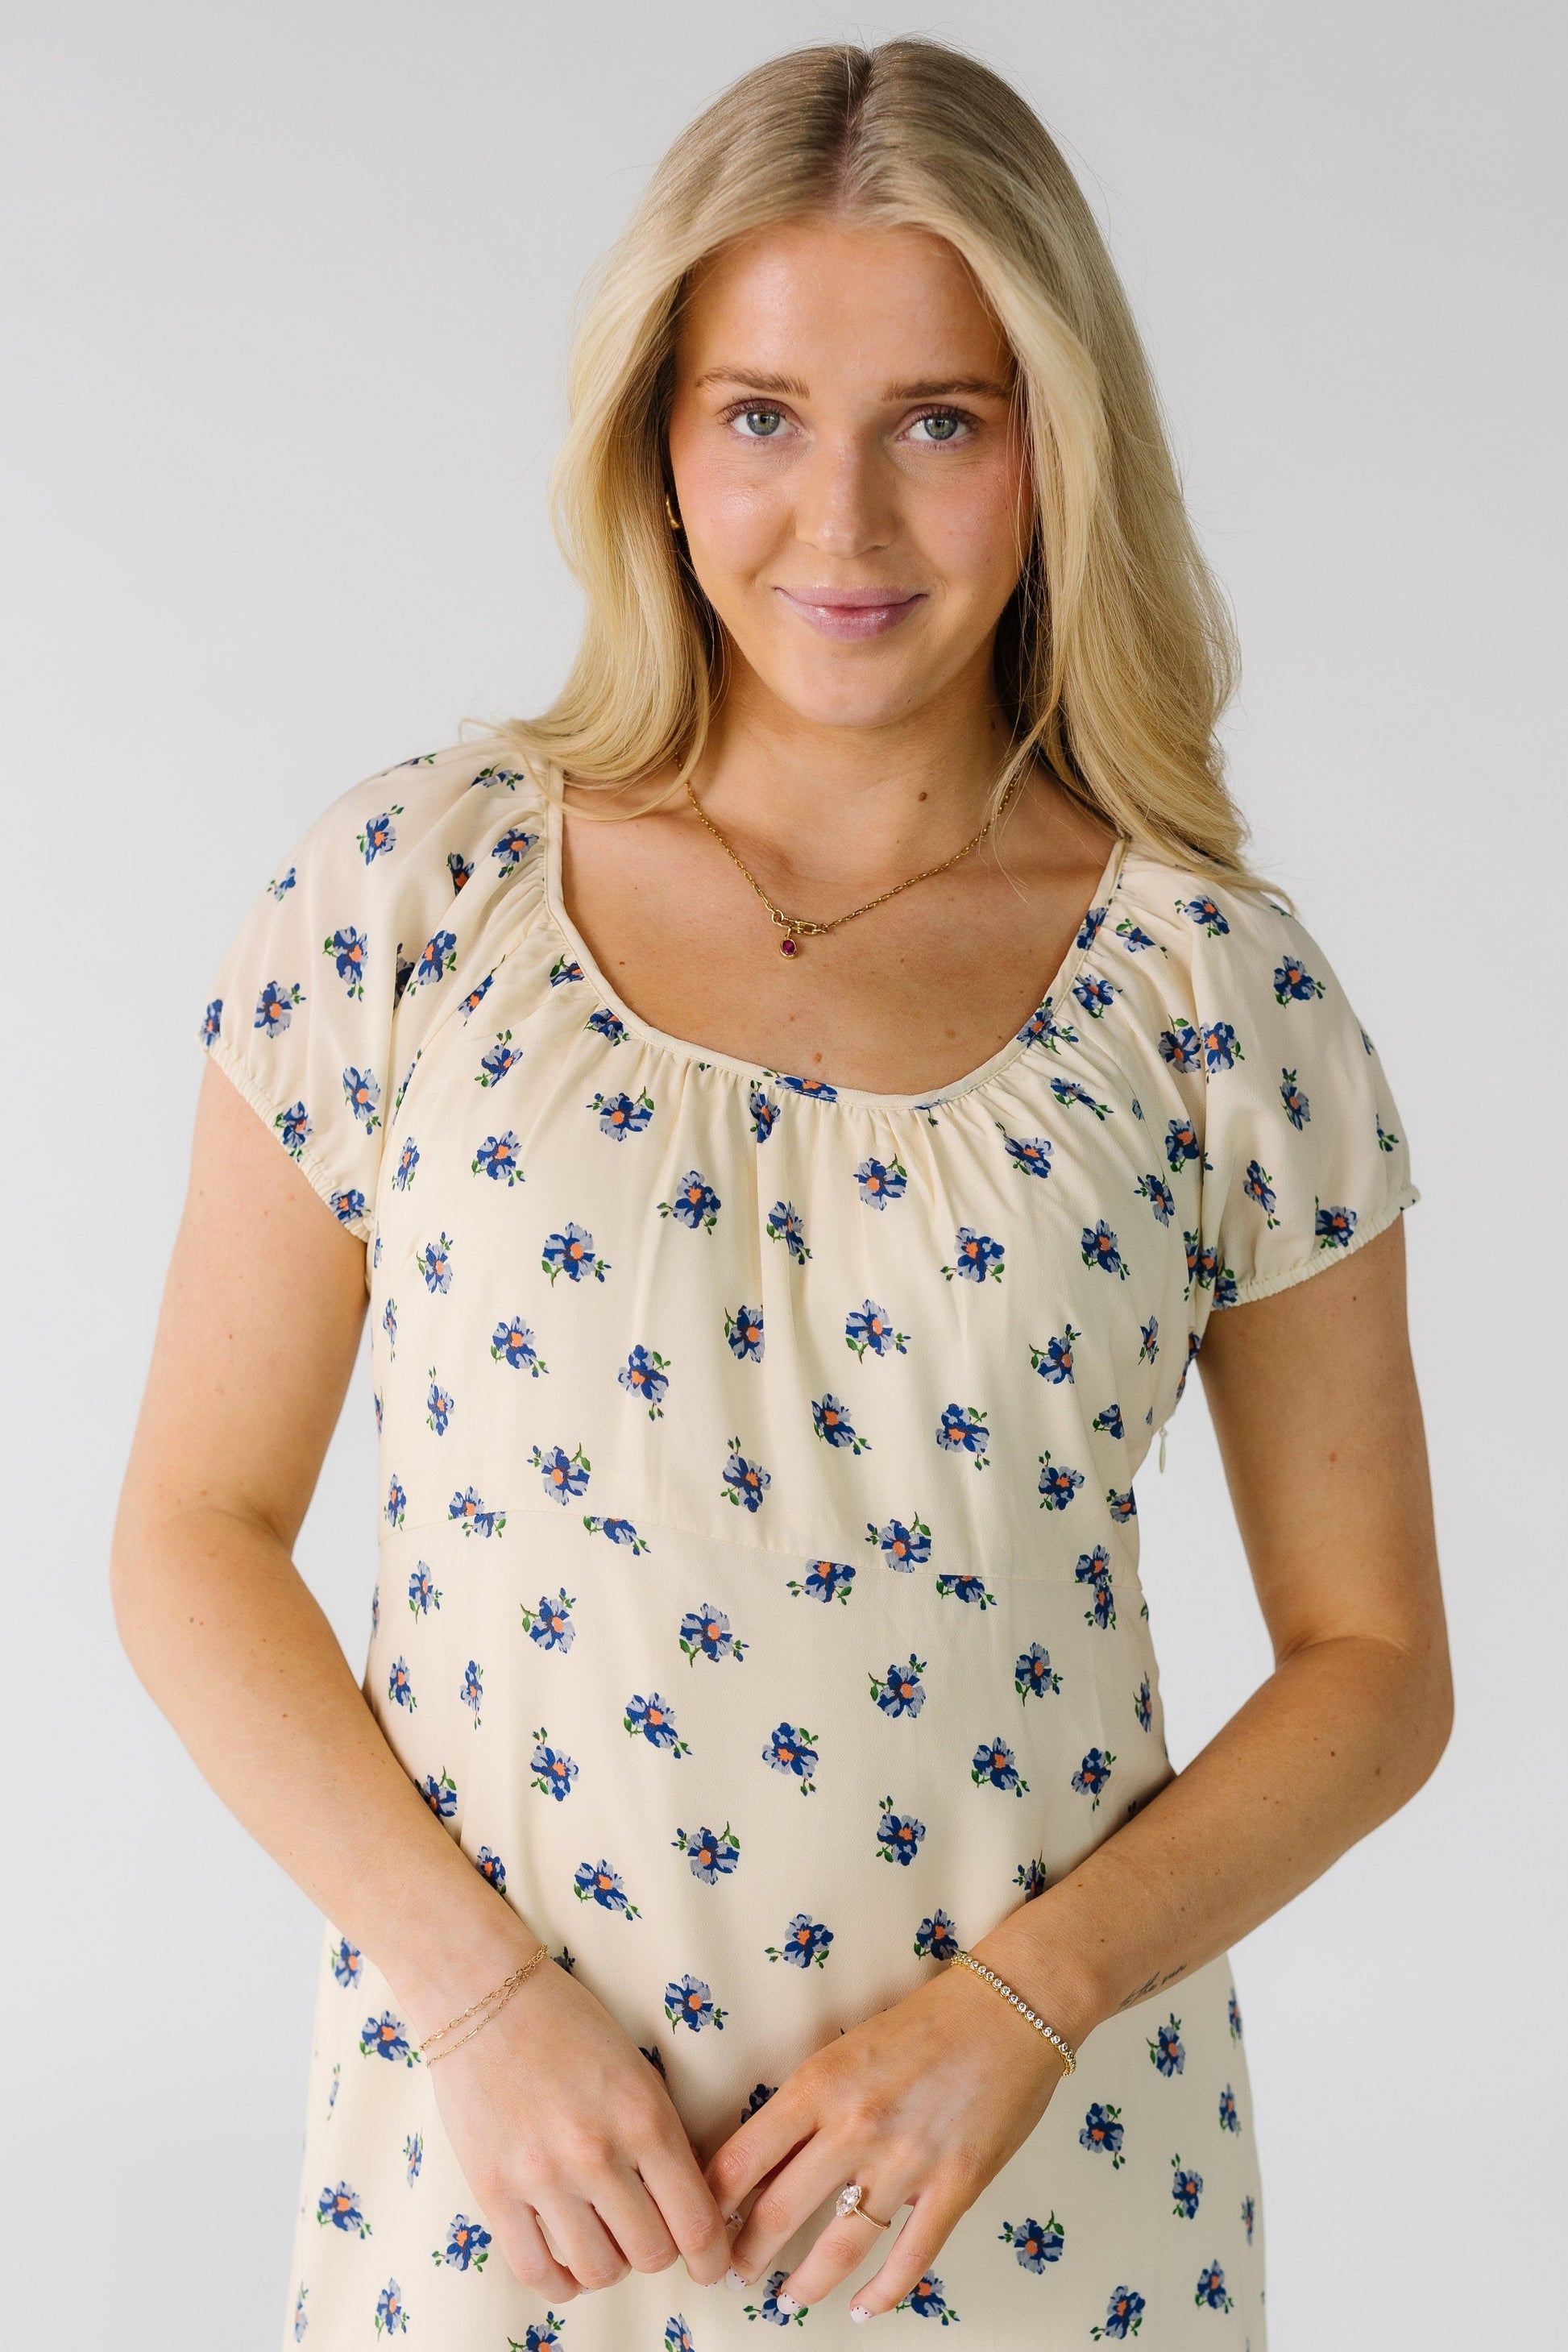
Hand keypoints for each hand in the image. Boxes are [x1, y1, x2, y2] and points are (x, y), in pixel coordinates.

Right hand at [423, 1947, 732, 2301]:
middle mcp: (597, 2152)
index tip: (711, 2267)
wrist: (484, 1995)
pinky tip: (567, 2261)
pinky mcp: (493, 2189)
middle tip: (649, 2233)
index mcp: (644, 2117)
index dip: (711, 2258)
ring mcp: (542, 2175)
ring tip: (606, 2239)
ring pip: (598, 2271)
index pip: (696, 2221)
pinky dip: (561, 2281)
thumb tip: (687, 2210)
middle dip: (659, 2253)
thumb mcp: (638, 2073)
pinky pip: (536, 2272)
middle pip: (651, 2254)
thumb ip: (663, 2140)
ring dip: (611, 2266)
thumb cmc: (569, 2025)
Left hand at [702, 1961, 1068, 2320]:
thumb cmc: (926, 2020)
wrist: (1009, 2007)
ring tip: (786, 2301)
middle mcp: (854, 2126)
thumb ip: (809, 2101)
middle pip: (779, 2212)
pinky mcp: (955, 2186)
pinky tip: (866, 2309)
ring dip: (805, 2285)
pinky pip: (910, 2257)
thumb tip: (765, 2157)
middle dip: (747, 2254)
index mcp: (819, 2083)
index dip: (711, 2202)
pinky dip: (884, 2294)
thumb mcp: (848, 2046)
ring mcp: (907, 2161)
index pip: (742, 2158)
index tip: (700, 2223)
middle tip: (733, 2273)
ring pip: (839, 2248)